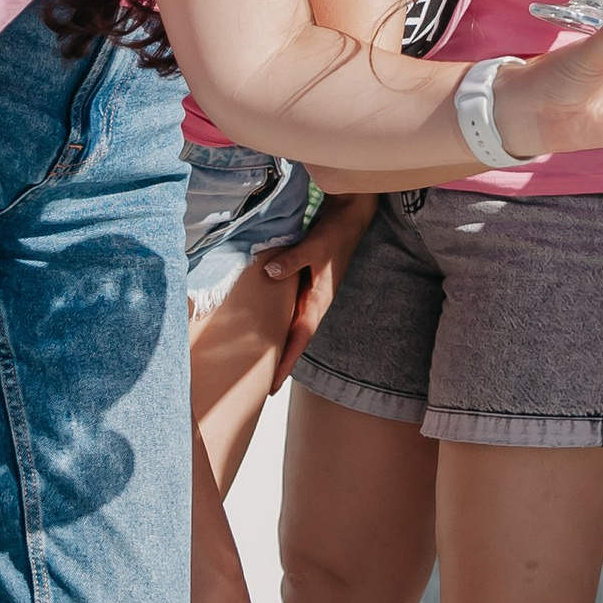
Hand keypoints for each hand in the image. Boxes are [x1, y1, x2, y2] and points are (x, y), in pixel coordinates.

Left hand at [261, 192, 375, 391]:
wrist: (349, 217)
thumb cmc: (335, 233)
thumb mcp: (315, 246)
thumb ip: (292, 260)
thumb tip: (269, 272)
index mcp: (319, 300)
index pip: (300, 338)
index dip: (285, 362)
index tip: (271, 385)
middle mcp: (314, 302)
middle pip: (293, 339)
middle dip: (278, 362)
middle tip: (256, 385)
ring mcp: (309, 294)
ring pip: (289, 325)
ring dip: (276, 343)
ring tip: (254, 362)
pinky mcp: (303, 284)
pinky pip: (287, 309)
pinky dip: (274, 320)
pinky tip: (259, 324)